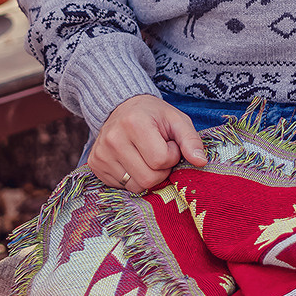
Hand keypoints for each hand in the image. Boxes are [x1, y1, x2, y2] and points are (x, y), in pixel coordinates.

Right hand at [88, 94, 207, 194]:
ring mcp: (101, 154)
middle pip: (148, 179)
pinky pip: (122, 188)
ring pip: (135, 187)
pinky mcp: (95, 165)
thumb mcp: (177, 120)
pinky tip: (133, 161)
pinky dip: (133, 179)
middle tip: (159, 154)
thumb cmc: (154, 115)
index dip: (172, 156)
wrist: (122, 107)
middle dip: (161, 171)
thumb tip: (201, 162)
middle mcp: (113, 139)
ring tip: (146, 157)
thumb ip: (191, 140)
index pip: (160, 160)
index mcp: (134, 123)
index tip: (169, 144)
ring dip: (148, 176)